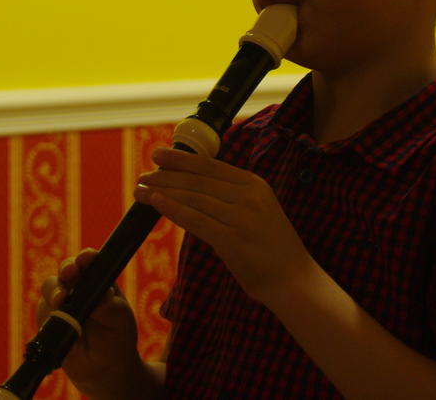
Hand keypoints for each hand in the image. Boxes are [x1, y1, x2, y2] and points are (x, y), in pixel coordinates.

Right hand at [35, 248, 140, 394]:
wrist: (102, 367)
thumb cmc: (116, 335)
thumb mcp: (119, 319)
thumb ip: (108, 306)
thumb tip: (100, 296)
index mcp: (97, 279)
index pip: (90, 262)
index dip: (86, 257)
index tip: (86, 258)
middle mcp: (77, 286)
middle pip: (66, 270)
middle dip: (67, 269)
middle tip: (70, 274)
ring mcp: (60, 301)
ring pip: (50, 288)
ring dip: (54, 291)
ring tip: (60, 300)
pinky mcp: (47, 319)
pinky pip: (42, 312)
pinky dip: (46, 314)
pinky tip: (54, 321)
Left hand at [133, 147, 313, 306]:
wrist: (294, 281)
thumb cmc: (272, 249)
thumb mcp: (257, 211)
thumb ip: (231, 198)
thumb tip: (191, 189)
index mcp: (255, 184)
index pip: (210, 166)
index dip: (181, 159)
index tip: (158, 154)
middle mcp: (248, 195)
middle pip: (198, 180)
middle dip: (166, 175)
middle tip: (143, 173)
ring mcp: (241, 217)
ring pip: (193, 197)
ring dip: (162, 191)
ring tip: (141, 189)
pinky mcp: (232, 240)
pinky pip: (195, 220)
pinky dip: (171, 209)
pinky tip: (155, 203)